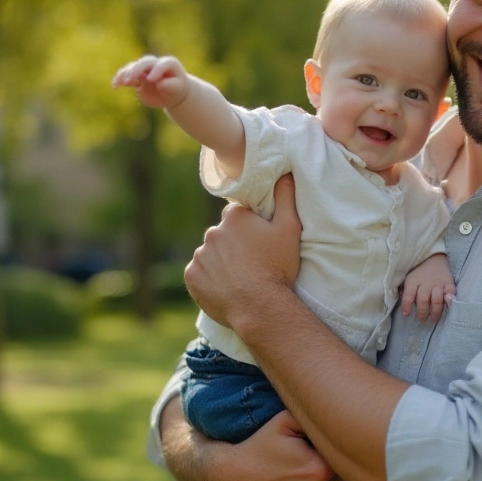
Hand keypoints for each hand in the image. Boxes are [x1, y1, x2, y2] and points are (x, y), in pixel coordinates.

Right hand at [111, 55, 190, 108]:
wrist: (170, 94)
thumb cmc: (176, 90)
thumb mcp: (176, 89)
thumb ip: (170, 85)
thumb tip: (160, 83)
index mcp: (168, 63)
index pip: (161, 64)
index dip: (156, 71)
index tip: (151, 80)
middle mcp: (155, 63)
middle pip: (144, 62)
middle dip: (137, 70)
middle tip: (130, 79)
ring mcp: (144, 69)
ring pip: (133, 67)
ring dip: (126, 74)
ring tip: (121, 83)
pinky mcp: (136, 76)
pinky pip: (126, 74)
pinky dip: (120, 79)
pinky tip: (115, 86)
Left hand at [185, 174, 302, 330]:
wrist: (260, 307)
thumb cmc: (277, 268)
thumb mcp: (290, 229)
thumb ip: (286, 197)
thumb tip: (284, 172)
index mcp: (234, 217)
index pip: (238, 214)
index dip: (249, 227)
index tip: (259, 243)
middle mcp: (212, 232)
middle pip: (222, 234)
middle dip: (233, 244)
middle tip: (251, 262)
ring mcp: (199, 255)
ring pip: (210, 253)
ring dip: (220, 261)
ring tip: (239, 278)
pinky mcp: (191, 276)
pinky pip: (199, 273)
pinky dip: (209, 278)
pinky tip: (225, 287)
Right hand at [220, 410, 348, 480]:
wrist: (233, 478)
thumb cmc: (260, 447)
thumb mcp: (285, 420)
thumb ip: (314, 416)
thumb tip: (336, 416)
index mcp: (320, 469)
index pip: (344, 456)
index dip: (334, 448)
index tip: (322, 444)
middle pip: (344, 477)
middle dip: (334, 466)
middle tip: (315, 457)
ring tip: (310, 473)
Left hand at [400, 252, 454, 322]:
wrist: (433, 259)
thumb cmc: (419, 273)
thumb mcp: (409, 279)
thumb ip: (407, 291)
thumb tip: (405, 307)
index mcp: (413, 281)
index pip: (409, 295)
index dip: (406, 305)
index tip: (406, 314)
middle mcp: (426, 283)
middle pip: (423, 300)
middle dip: (422, 312)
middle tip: (422, 320)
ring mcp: (438, 283)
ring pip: (437, 300)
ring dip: (435, 312)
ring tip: (433, 319)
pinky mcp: (449, 283)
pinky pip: (450, 293)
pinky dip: (449, 300)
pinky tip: (447, 306)